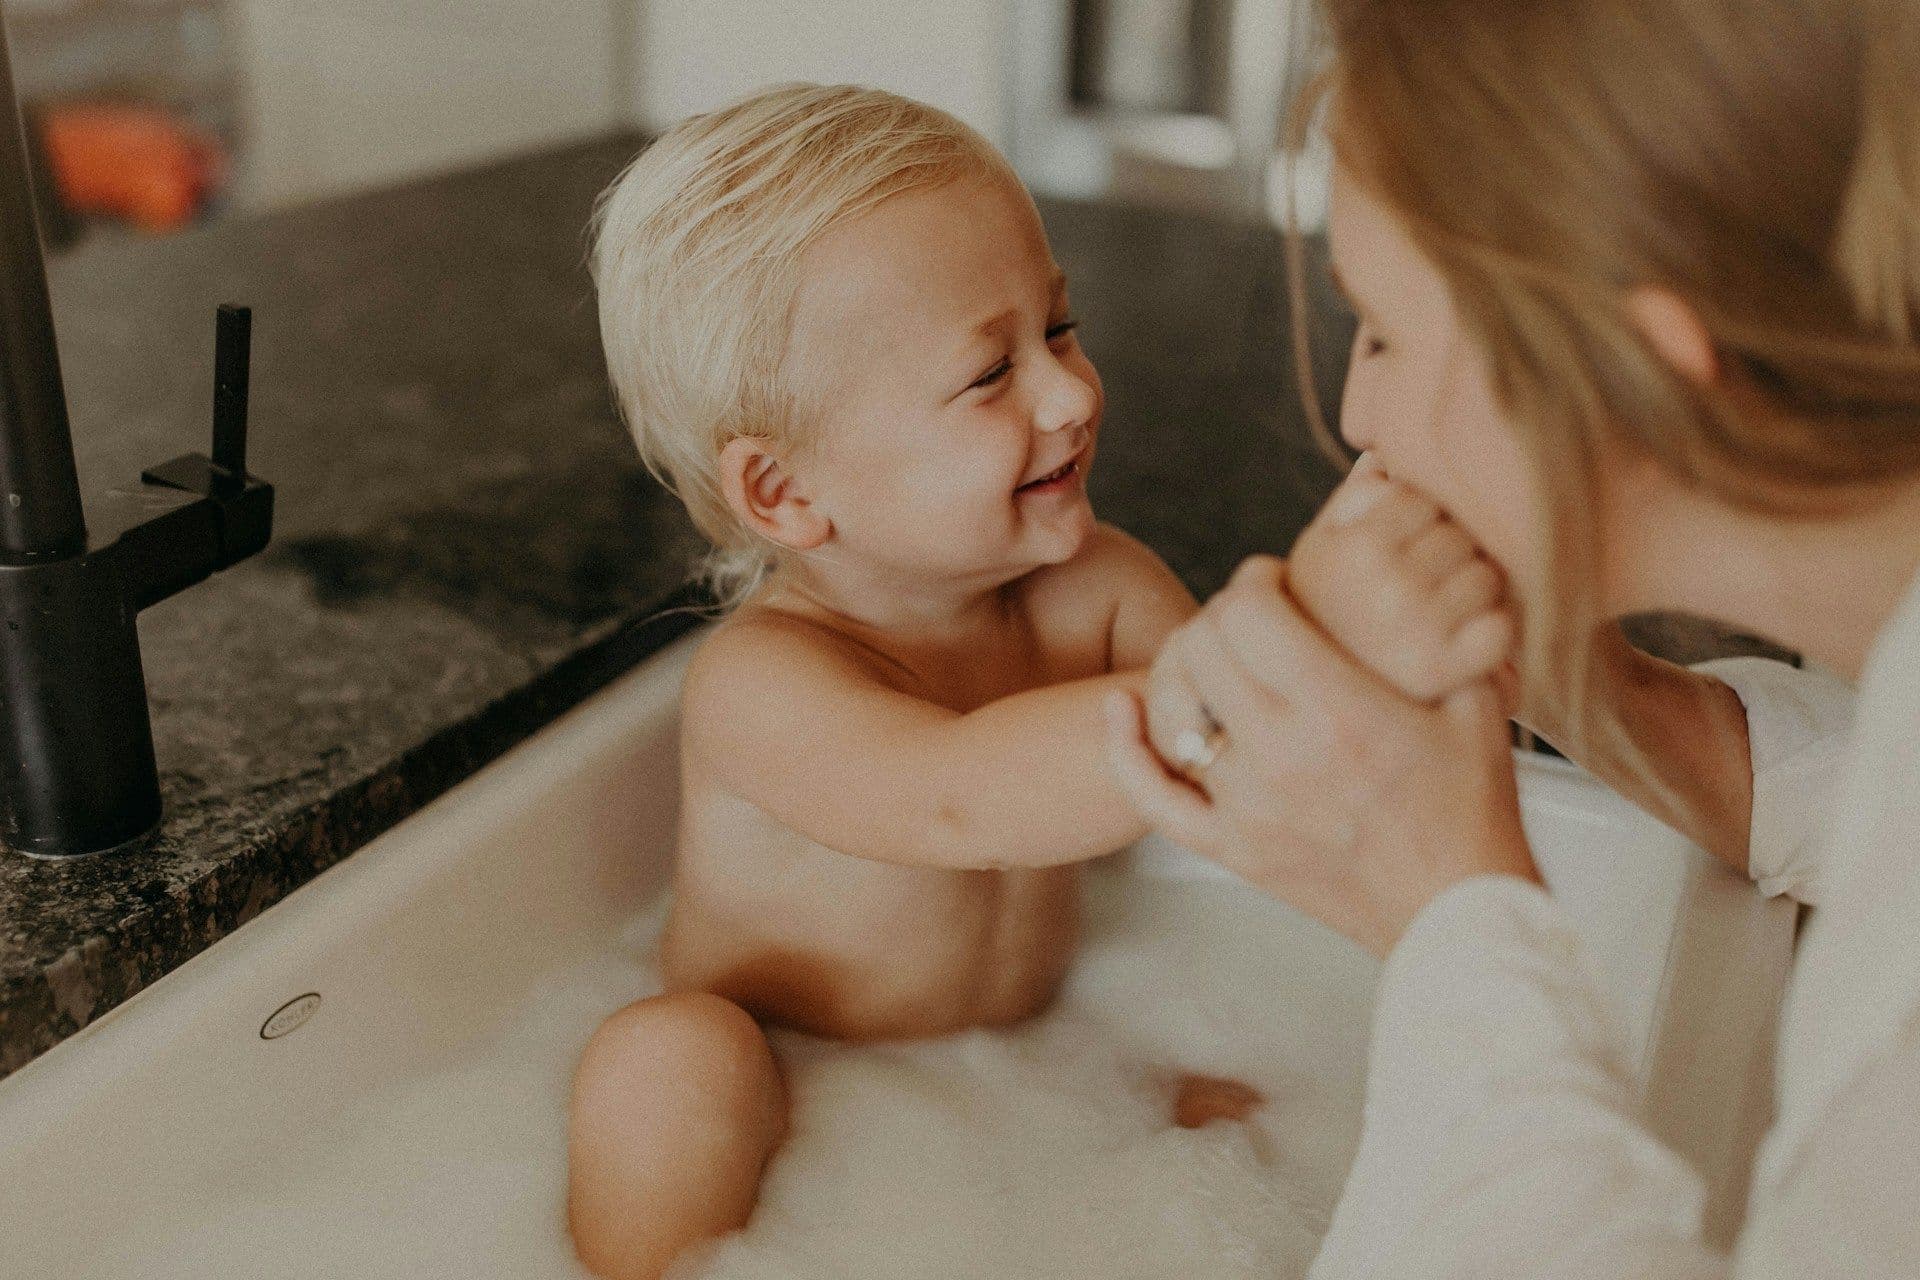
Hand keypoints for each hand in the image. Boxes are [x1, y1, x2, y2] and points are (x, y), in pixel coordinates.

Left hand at [1110, 556, 1539, 956]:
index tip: (1275, 585)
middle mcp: (1281, 754)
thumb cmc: (1471, 811)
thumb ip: (1444, 636)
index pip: (1248, 611)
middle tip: (1249, 623)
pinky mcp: (1233, 849)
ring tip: (1212, 661)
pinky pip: (1155, 797)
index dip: (1255, 582)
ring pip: (1172, 709)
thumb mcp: (1475, 703)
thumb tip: (1418, 581)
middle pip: (1202, 647)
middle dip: (1220, 618)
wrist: (1459, 912)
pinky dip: (1128, 750)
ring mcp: (1248, 806)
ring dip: (1184, 670)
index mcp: (1339, 709)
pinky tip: (1120, 709)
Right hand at [1288, 453, 1514, 704]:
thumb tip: (1385, 454)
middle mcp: (1382, 585)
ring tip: (1440, 618)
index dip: (1417, 522)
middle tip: (1424, 589)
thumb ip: (1351, 504)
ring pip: (1486, 576)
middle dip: (1448, 555)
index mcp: (1349, 549)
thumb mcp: (1319, 557)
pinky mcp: (1449, 670)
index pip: (1418, 497)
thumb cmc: (1327, 622)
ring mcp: (1417, 628)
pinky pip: (1501, 628)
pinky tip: (1461, 648)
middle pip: (1457, 534)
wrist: (1322, 714)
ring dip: (1473, 593)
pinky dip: (1492, 636)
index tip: (1400, 554)